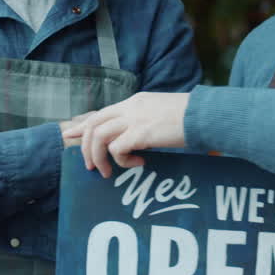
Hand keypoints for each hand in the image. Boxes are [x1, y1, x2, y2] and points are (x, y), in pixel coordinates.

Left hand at [61, 92, 188, 177]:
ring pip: (98, 137)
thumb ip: (144, 122)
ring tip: (108, 173)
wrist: (204, 115)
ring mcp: (134, 119)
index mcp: (134, 102)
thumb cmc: (190, 118)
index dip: (83, 125)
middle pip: (93, 124)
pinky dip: (122, 161)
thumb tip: (136, 140)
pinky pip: (117, 150)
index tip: (70, 134)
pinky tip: (138, 164)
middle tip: (90, 167)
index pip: (101, 113)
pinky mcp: (141, 133)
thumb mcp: (161, 113)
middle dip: (85, 147)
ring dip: (98, 158)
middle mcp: (130, 107)